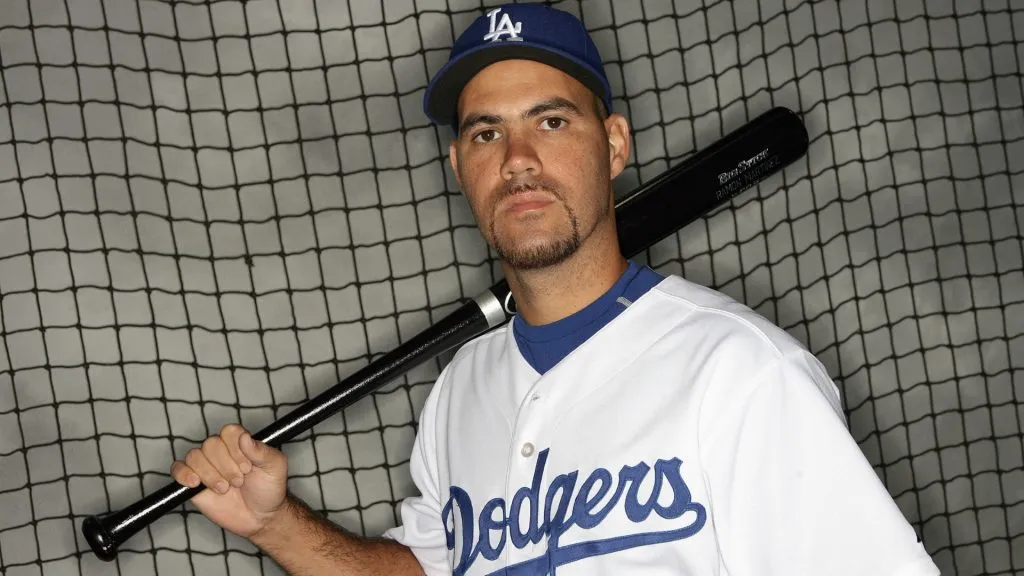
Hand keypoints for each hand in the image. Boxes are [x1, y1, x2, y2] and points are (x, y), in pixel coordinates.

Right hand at [170, 424, 288, 538]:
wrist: (260, 517)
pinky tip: (196, 483)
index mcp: (240, 442)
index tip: (247, 467)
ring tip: (224, 489)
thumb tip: (245, 437)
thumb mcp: (274, 467)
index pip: (229, 432)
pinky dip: (183, 474)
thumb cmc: (269, 489)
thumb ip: (262, 451)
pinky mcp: (193, 482)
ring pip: (194, 456)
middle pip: (210, 444)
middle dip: (225, 466)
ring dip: (210, 475)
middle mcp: (221, 451)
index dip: (236, 449)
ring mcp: (206, 465)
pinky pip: (177, 468)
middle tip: (238, 482)